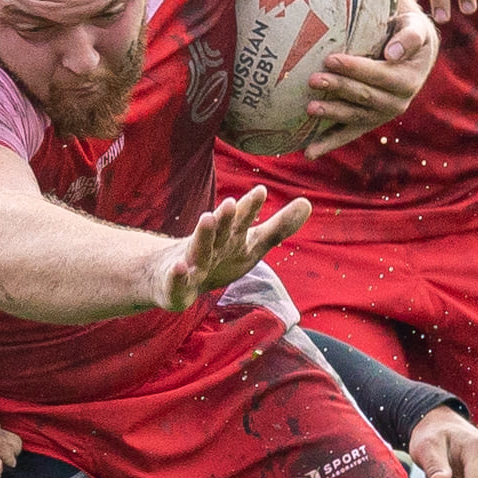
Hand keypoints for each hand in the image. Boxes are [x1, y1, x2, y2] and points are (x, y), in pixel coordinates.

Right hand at [150, 188, 311, 311]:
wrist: (170, 274)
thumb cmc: (218, 257)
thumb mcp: (251, 244)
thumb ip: (278, 227)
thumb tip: (307, 202)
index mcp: (230, 237)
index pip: (242, 220)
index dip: (250, 208)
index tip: (261, 191)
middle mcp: (211, 246)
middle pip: (220, 231)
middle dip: (225, 218)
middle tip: (232, 203)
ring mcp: (192, 264)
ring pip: (198, 249)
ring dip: (203, 234)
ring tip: (207, 218)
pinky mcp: (176, 286)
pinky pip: (177, 281)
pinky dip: (178, 275)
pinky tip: (180, 268)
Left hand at [303, 0, 436, 157]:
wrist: (413, 55)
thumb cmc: (409, 34)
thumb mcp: (416, 28)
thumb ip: (409, 37)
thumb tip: (393, 53)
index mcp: (407, 80)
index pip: (378, 75)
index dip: (355, 68)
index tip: (330, 59)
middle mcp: (397, 102)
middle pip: (363, 96)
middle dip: (338, 87)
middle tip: (313, 79)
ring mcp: (381, 115)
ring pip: (354, 116)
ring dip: (331, 114)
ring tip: (309, 109)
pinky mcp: (367, 122)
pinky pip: (347, 134)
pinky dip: (328, 144)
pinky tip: (308, 153)